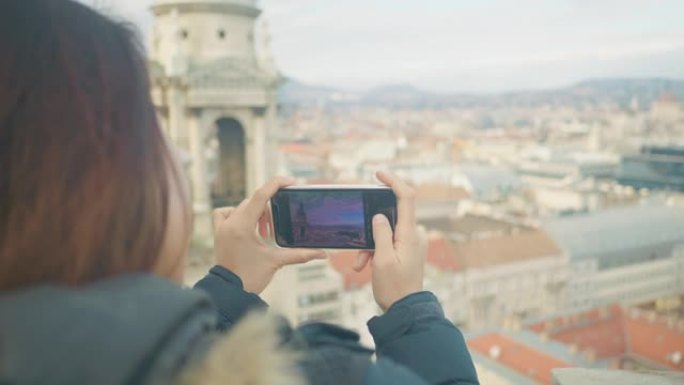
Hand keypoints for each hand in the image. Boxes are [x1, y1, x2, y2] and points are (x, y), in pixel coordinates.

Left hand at [213, 177, 326, 293]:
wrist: (229, 292)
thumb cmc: (250, 278)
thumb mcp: (276, 261)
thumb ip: (300, 254)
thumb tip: (323, 254)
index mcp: (242, 226)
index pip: (260, 195)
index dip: (276, 184)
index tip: (290, 182)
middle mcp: (230, 223)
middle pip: (253, 201)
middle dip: (269, 208)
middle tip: (277, 226)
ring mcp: (222, 227)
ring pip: (241, 207)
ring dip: (256, 213)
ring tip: (265, 231)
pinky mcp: (218, 233)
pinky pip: (225, 213)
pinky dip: (237, 214)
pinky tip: (247, 226)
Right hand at [354, 171, 426, 310]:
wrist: (404, 310)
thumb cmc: (394, 287)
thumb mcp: (381, 259)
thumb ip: (380, 233)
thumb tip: (379, 215)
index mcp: (410, 234)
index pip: (407, 197)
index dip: (394, 181)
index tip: (378, 174)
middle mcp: (413, 235)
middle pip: (390, 216)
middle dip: (370, 228)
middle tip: (360, 248)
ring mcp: (410, 243)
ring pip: (385, 232)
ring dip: (369, 244)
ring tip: (360, 263)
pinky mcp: (406, 251)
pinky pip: (388, 242)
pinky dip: (374, 251)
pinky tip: (365, 266)